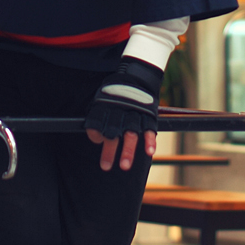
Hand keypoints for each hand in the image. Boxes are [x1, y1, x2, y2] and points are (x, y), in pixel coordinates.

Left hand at [85, 57, 162, 171]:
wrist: (137, 77)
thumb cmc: (116, 95)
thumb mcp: (103, 100)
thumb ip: (98, 119)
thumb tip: (97, 138)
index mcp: (106, 106)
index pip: (97, 122)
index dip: (95, 133)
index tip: (97, 141)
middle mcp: (119, 110)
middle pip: (113, 132)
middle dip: (109, 150)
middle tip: (105, 167)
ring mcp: (135, 113)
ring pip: (130, 134)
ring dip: (128, 150)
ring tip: (124, 166)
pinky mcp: (148, 114)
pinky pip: (150, 129)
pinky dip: (150, 141)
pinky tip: (149, 152)